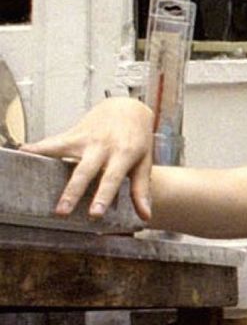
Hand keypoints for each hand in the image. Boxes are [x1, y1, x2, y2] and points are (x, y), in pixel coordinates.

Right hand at [21, 97, 154, 222]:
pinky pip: (54, 141)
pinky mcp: (73, 133)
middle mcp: (102, 145)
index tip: (94, 214)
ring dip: (50, 168)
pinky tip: (23, 153)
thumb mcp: (144, 163)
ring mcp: (85, 138)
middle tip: (63, 211)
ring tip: (34, 180)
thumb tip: (145, 216)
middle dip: (73, 191)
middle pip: (84, 171)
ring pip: (64, 153)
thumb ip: (141, 189)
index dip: (102, 197)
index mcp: (123, 154)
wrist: (128, 108)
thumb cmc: (137, 139)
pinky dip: (38, 147)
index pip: (111, 179)